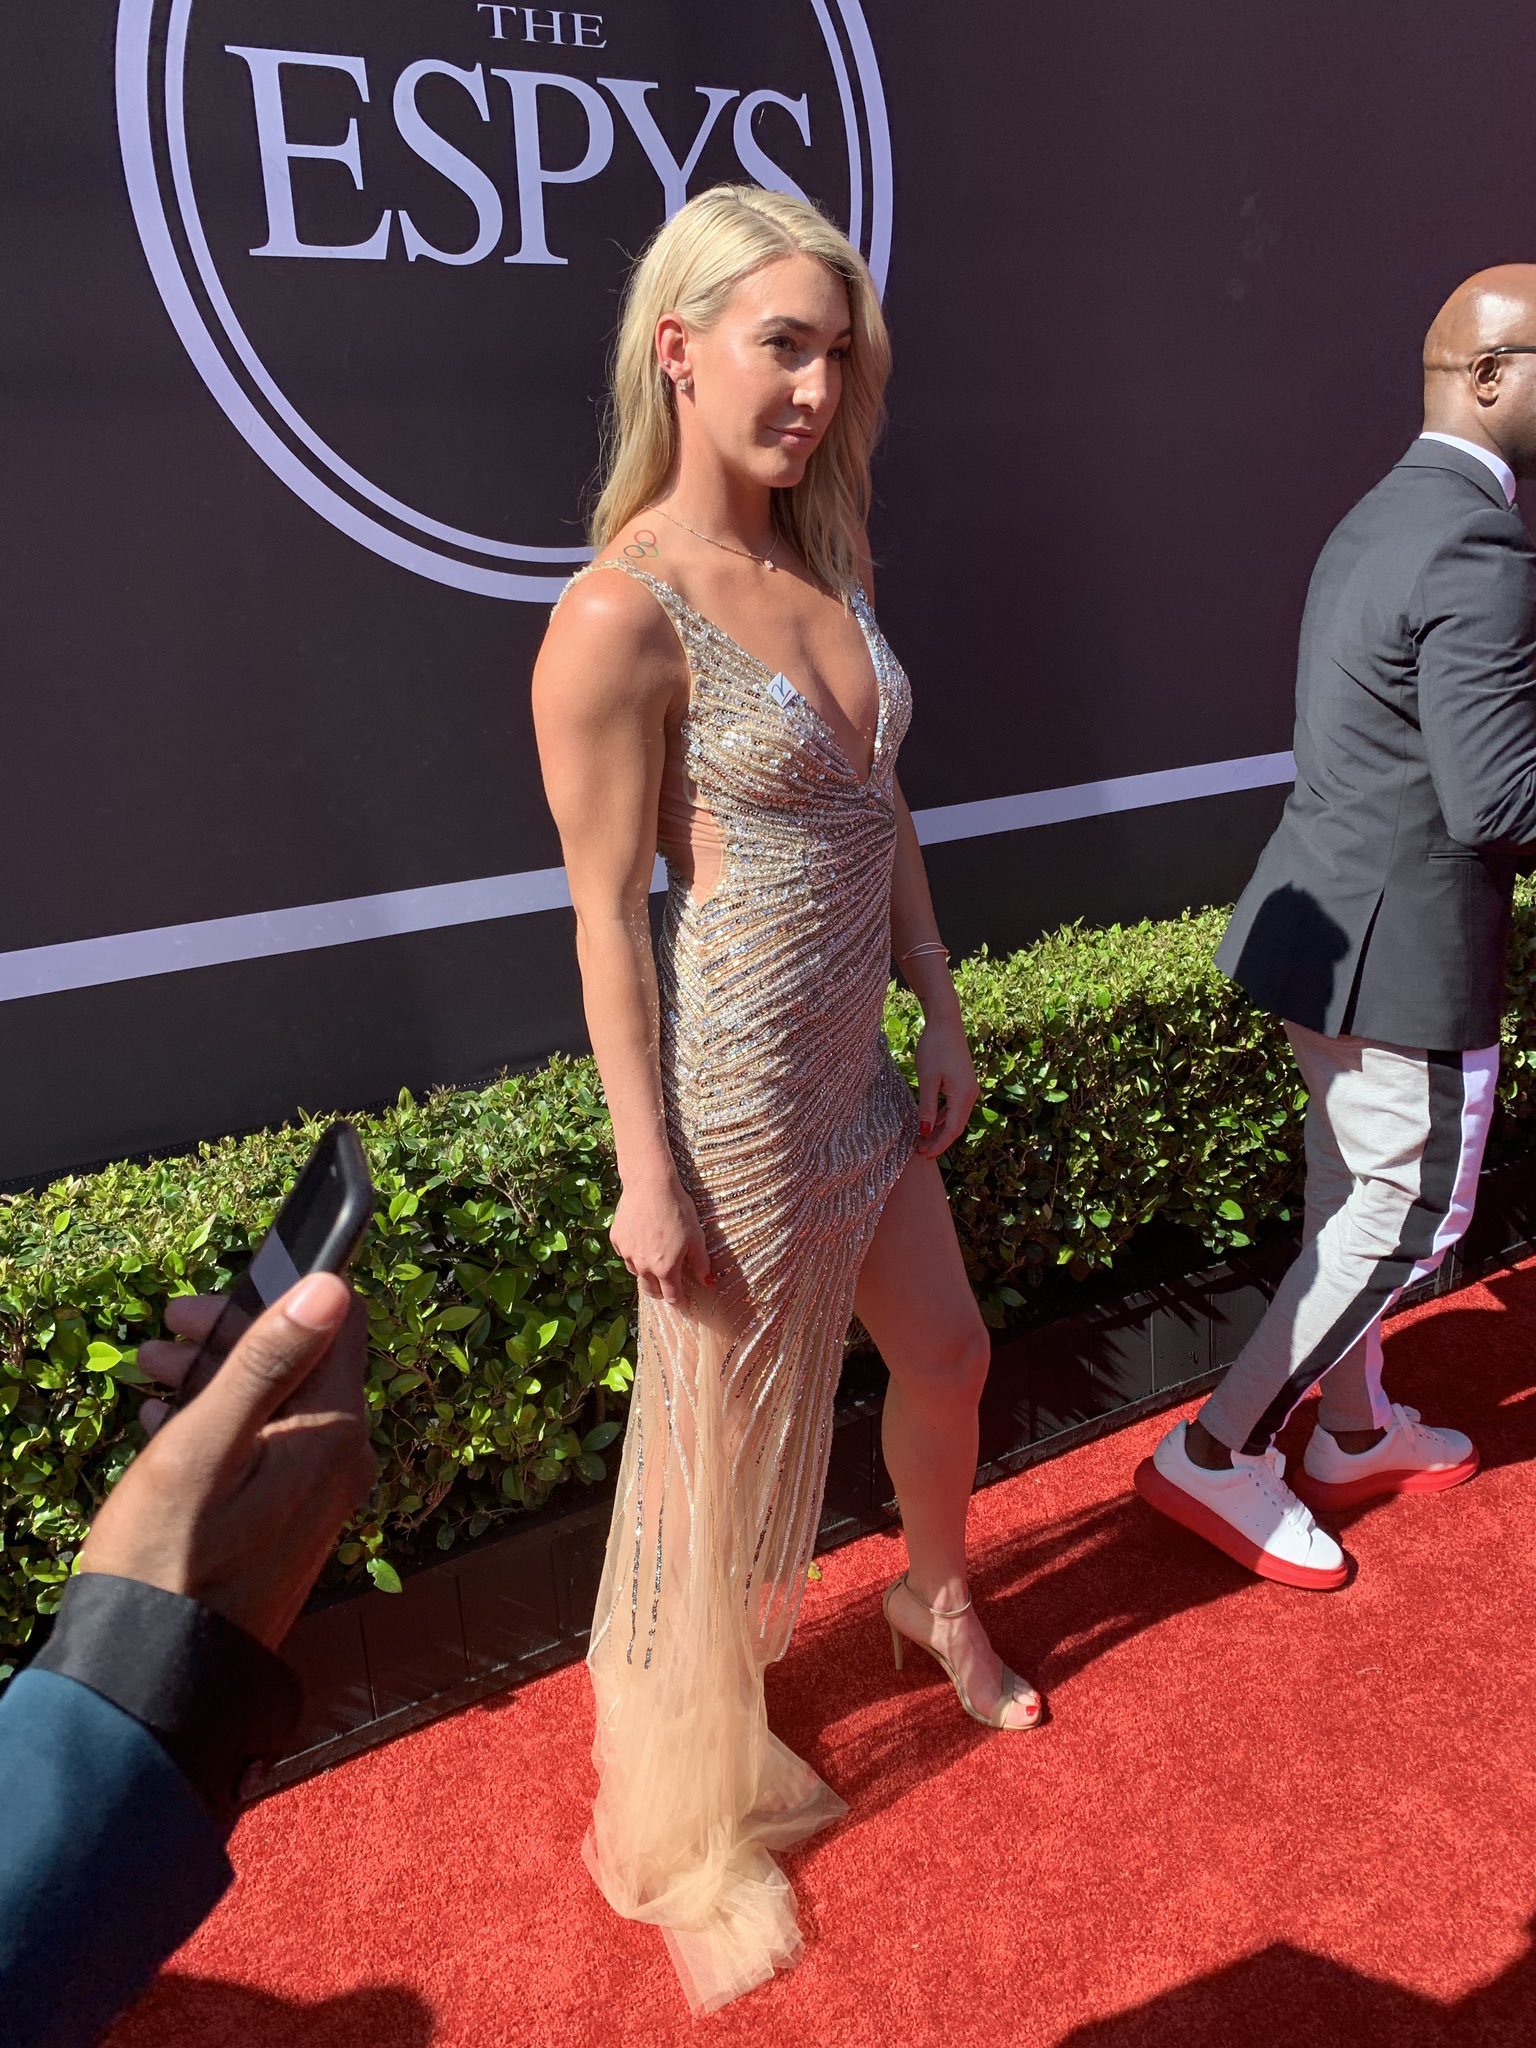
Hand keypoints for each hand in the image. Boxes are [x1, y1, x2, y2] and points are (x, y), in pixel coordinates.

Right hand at [77, 1273, 375, 1651]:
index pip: (339, 1321)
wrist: (159, 1675)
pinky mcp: (296, 1522)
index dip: (275, 1294)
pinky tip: (169, 1424)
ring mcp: (323, 1495)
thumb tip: (331, 1287)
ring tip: (154, 1373)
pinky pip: (271, 1448)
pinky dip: (225, 1423)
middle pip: (306, 1360)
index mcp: (335, 1430)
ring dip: (220, 1377)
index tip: (206, 1301)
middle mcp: (345, 1459)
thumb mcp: (207, 1444)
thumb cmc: (170, 1557)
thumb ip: (268, 1362)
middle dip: (235, 1336)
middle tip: (166, 1333)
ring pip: (281, 1404)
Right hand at [610, 1165, 711, 1306]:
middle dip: (661, 1292)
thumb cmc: (677, 1209)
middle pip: (651, 1290)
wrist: (650, 1185)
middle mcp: (643, 1266)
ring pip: (636, 1272)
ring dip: (647, 1272)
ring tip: (655, 1260)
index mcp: (665, 1268)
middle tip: (669, 1288)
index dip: (678, 1302)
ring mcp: (627, 1253)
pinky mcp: (616, 1239)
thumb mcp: (696, 1236)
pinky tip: (642, 1241)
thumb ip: (701, 1262)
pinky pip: (625, 1254)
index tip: (682, 1303)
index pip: (671, 1296)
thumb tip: (706, 1281)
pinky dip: (634, 1253)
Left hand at [914, 1015, 979, 1157]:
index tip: (923, 1155)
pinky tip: (930, 1121)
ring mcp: (969, 1088)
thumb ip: (926, 1107)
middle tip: (920, 1152)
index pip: (952, 1130)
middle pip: (956, 1126)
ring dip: (940, 1130)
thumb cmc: (934, 1048)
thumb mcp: (927, 1079)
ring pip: (955, 1117)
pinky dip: (943, 1117)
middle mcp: (970, 1094)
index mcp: (963, 1095)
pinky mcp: (963, 1082)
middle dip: (939, 1141)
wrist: (945, 1022)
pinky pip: (954, 1106)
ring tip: (923, 1140)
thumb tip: (925, 1132)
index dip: (938, 1145)